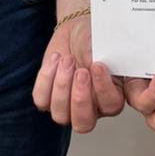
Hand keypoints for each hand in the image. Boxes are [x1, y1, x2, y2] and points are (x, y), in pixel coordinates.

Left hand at [32, 14, 123, 133]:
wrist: (76, 32)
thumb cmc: (95, 40)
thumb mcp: (106, 45)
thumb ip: (109, 58)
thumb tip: (107, 61)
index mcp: (112, 96)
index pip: (112, 106)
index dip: (105, 90)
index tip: (98, 66)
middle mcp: (92, 108)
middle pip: (84, 122)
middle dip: (79, 97)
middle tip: (81, 71)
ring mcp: (68, 107)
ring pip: (61, 115)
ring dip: (62, 86)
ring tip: (67, 59)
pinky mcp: (48, 99)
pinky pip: (42, 100)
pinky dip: (46, 79)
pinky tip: (56, 59)